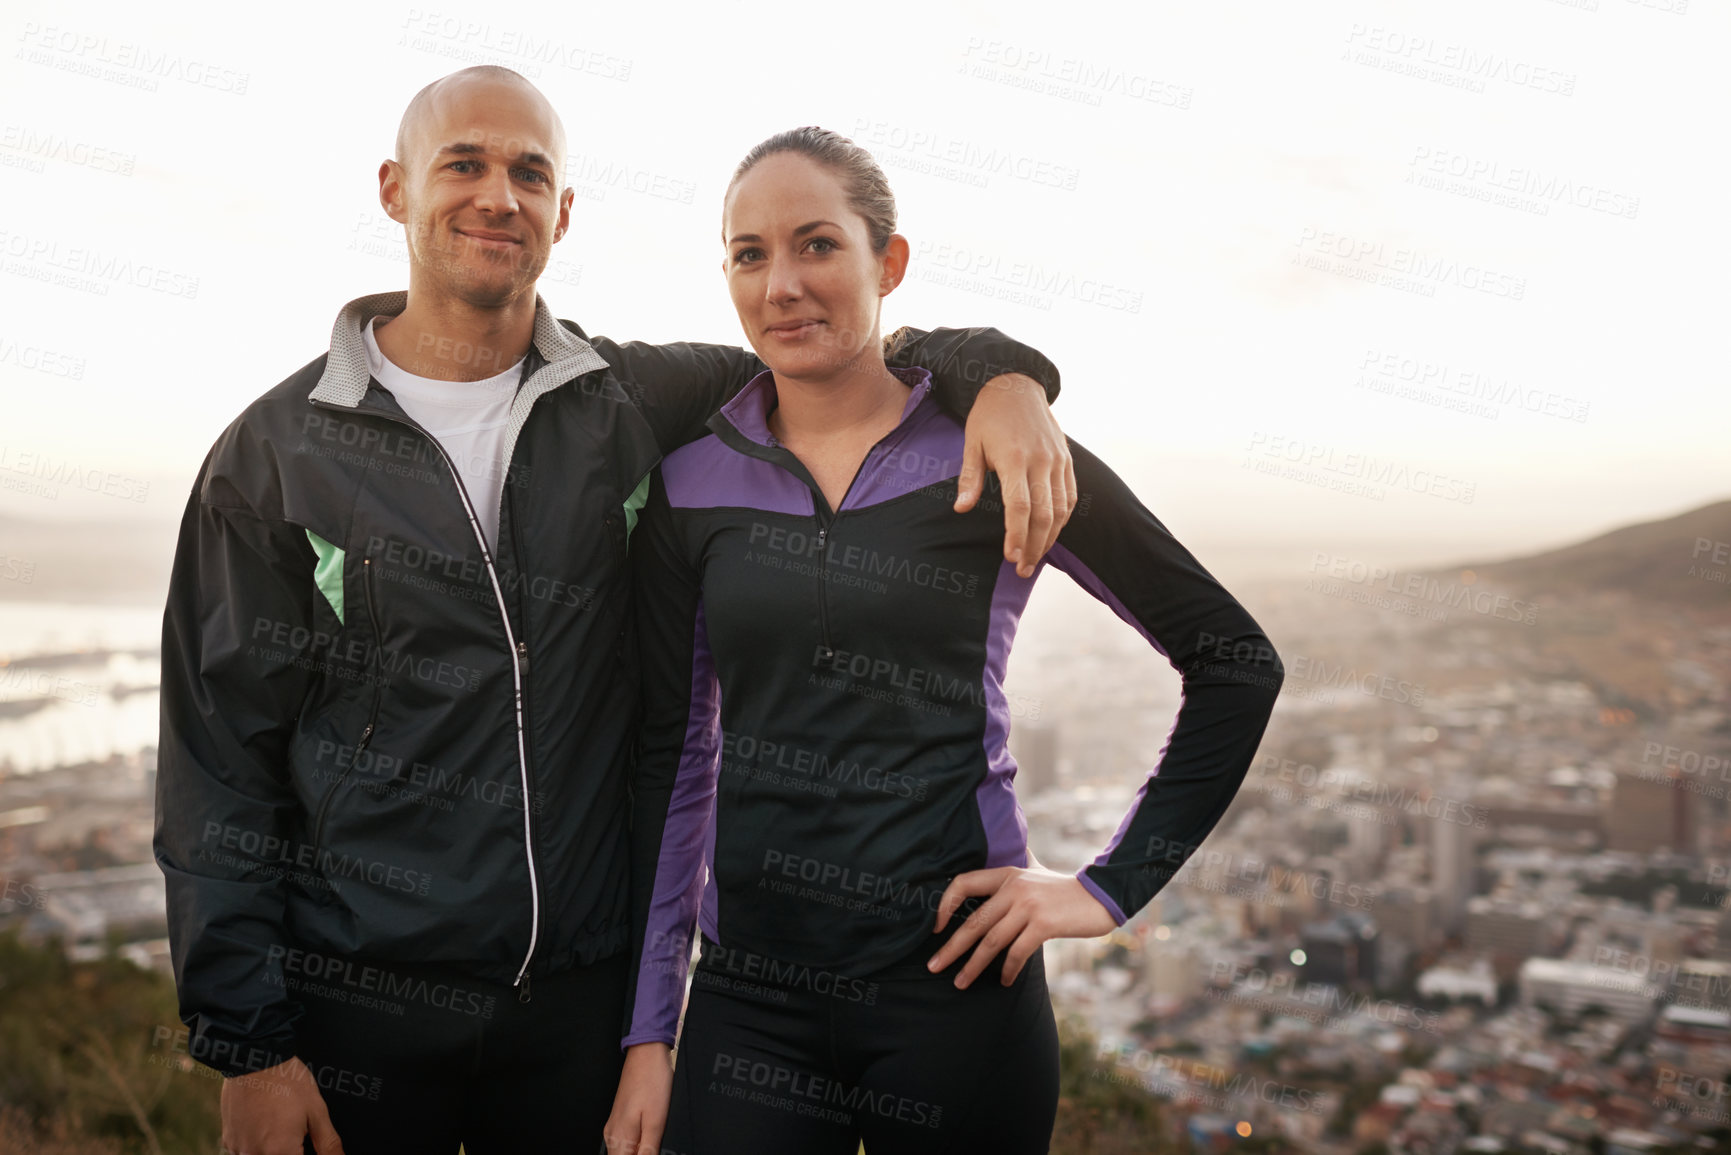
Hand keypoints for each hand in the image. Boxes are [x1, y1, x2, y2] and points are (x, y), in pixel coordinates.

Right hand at [220, 1056, 342, 1154]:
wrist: (254, 1058)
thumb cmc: (287, 1081)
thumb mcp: (316, 1110)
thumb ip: (328, 1143)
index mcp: (280, 1151)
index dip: (305, 1152)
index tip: (306, 1141)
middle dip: (291, 1149)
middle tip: (294, 1127)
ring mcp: (239, 1149)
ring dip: (272, 1148)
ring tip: (279, 1122)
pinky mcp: (229, 1140)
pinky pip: (245, 1151)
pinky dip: (257, 1143)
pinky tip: (265, 1123)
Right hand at [604, 1042, 673, 1154]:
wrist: (647, 1054)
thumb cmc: (652, 1081)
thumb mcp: (657, 1122)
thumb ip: (649, 1151)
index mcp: (620, 1138)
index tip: (651, 1151)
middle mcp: (613, 1134)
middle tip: (654, 1143)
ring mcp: (615, 1126)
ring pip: (624, 1152)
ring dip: (639, 1152)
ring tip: (654, 1136)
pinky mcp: (620, 1118)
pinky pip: (626, 1141)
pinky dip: (637, 1145)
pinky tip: (650, 1135)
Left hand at [927, 866, 1115, 989]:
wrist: (1101, 897)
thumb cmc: (1065, 889)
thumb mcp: (1037, 869)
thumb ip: (1021, 861)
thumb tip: (1013, 847)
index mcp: (1007, 873)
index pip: (964, 882)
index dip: (945, 904)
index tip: (936, 928)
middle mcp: (1014, 887)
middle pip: (974, 921)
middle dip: (952, 947)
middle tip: (934, 966)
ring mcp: (1029, 905)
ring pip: (992, 941)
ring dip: (973, 965)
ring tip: (961, 982)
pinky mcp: (1044, 924)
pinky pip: (1017, 952)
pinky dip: (1008, 970)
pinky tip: (1004, 982)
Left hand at [956, 372, 1076, 577]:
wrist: (1017, 385)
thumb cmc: (989, 416)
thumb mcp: (971, 442)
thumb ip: (970, 477)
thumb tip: (961, 509)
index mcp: (1015, 458)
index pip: (1019, 506)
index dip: (1016, 535)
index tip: (1010, 556)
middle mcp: (1041, 461)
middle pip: (1044, 514)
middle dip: (1034, 546)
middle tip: (1021, 569)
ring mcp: (1058, 461)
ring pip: (1061, 509)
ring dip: (1050, 538)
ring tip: (1035, 558)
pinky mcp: (1067, 460)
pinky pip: (1070, 496)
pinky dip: (1063, 519)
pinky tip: (1051, 534)